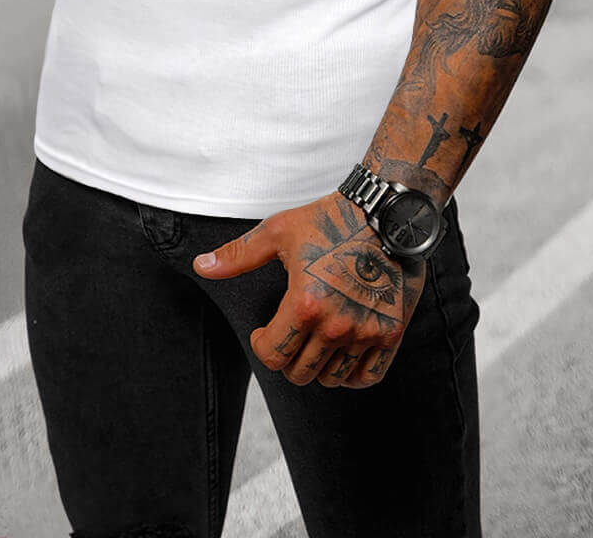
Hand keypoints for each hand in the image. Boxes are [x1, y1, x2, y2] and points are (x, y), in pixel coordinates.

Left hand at [193, 191, 425, 387]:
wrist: (384, 213)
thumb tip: (201, 266)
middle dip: (287, 359)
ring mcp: (366, 332)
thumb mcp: (278, 232)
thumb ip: (238, 255)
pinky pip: (367, 377)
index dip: (260, 345)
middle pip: (299, 373)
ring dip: (318, 366)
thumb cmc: (329, 220)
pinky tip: (343, 356)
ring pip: (331, 379)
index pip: (272, 355)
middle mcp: (336, 325)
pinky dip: (352, 376)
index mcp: (305, 304)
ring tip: (314, 343)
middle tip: (288, 337)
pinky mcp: (391, 333)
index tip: (262, 333)